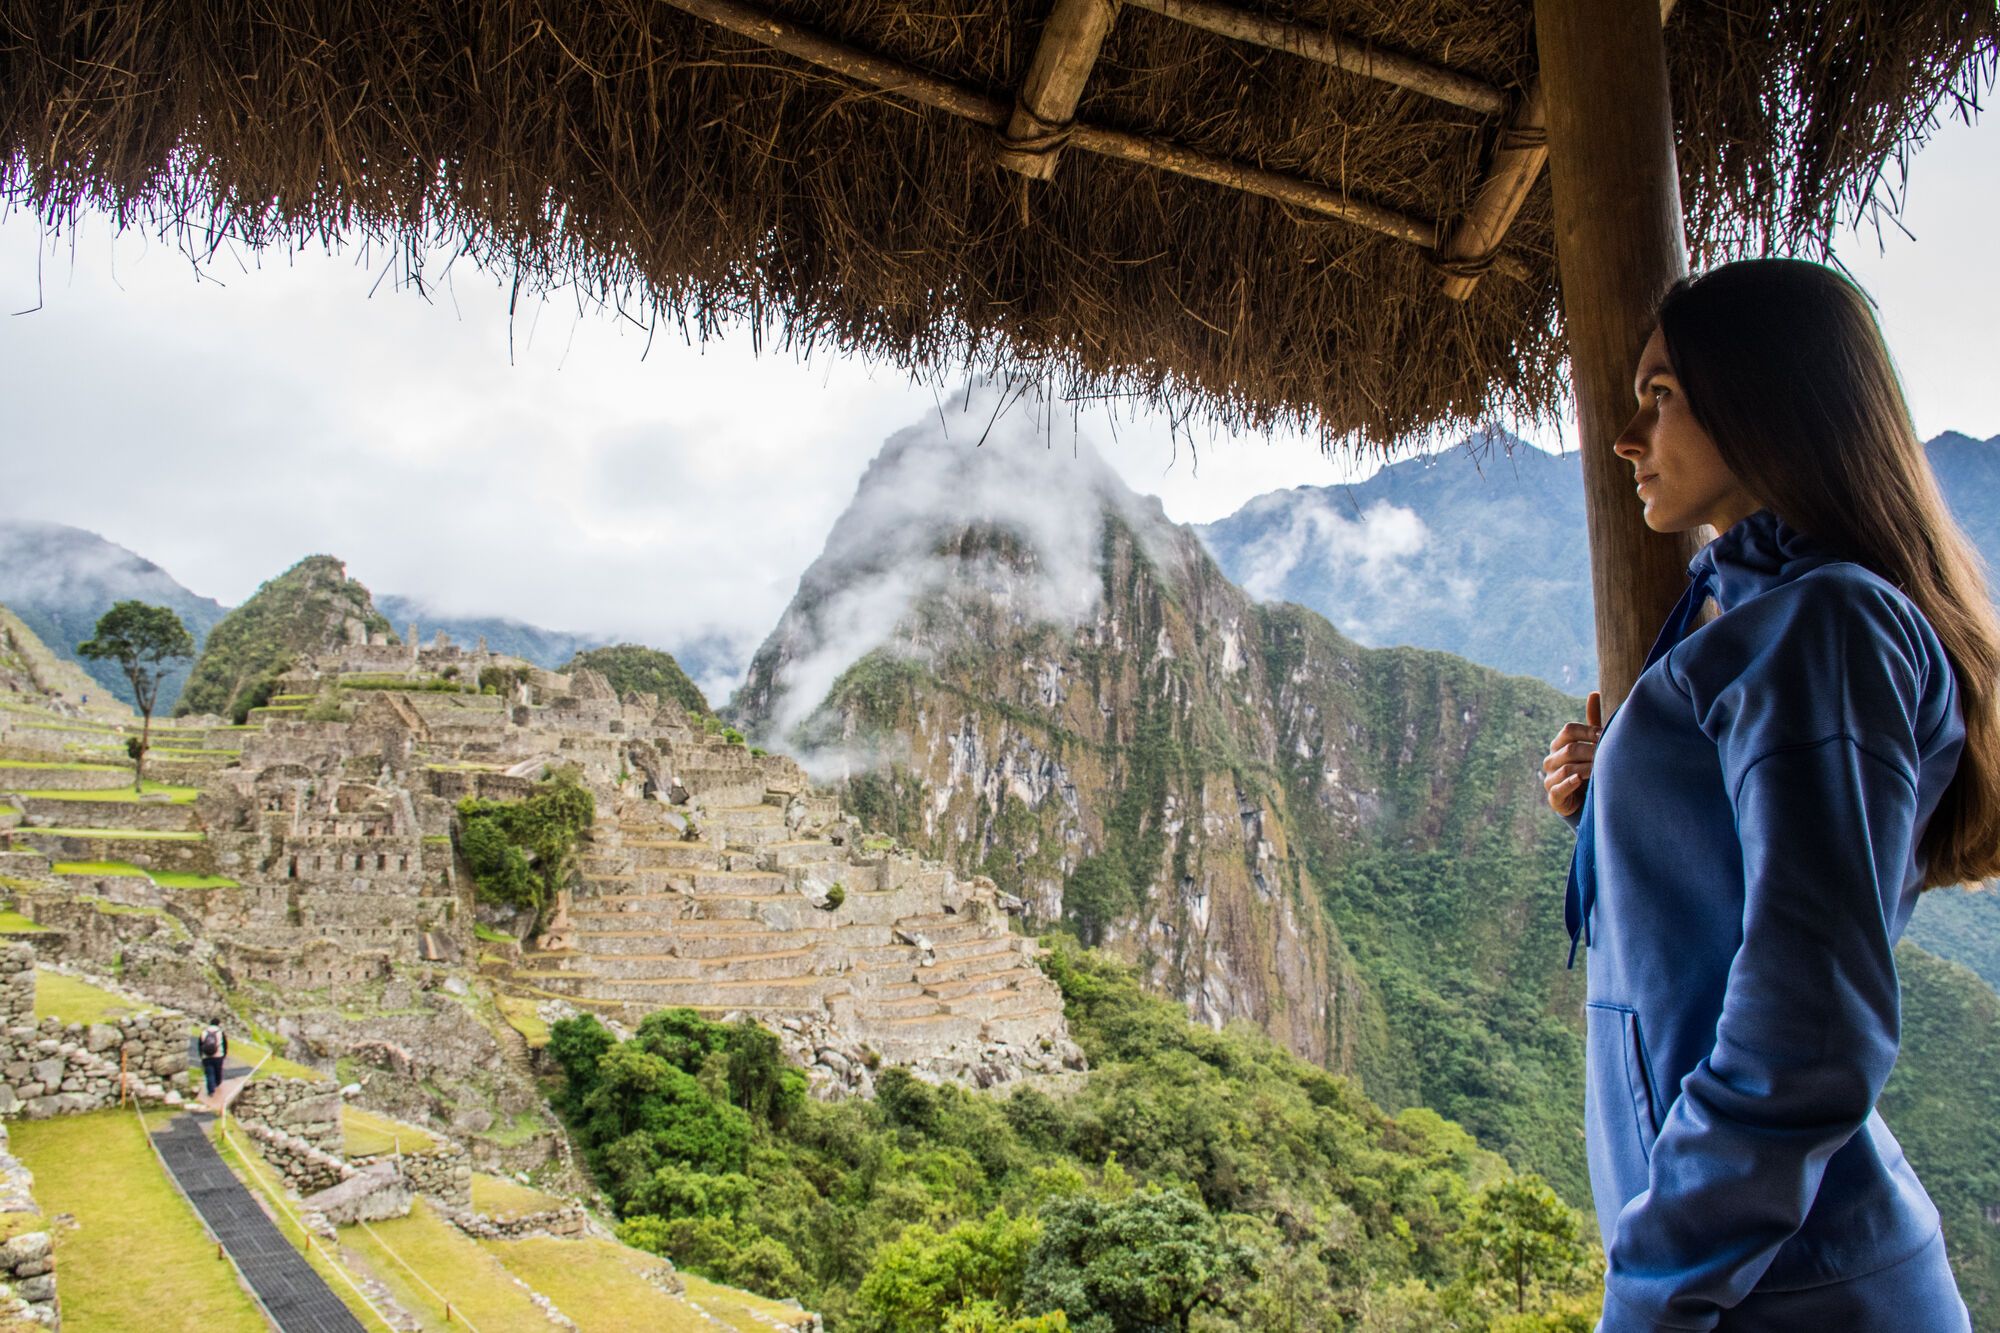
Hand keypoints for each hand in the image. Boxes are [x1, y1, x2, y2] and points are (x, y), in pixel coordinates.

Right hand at [1543, 691, 1602, 816]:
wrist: (1583, 799)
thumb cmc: (1588, 767)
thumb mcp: (1591, 745)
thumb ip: (1592, 723)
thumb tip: (1594, 692)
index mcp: (1559, 744)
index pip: (1568, 730)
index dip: (1587, 731)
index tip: (1604, 735)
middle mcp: (1551, 759)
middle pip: (1569, 749)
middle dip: (1590, 751)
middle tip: (1607, 755)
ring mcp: (1550, 778)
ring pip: (1565, 768)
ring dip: (1586, 768)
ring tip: (1601, 769)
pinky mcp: (1553, 797)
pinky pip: (1558, 788)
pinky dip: (1569, 784)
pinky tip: (1580, 780)